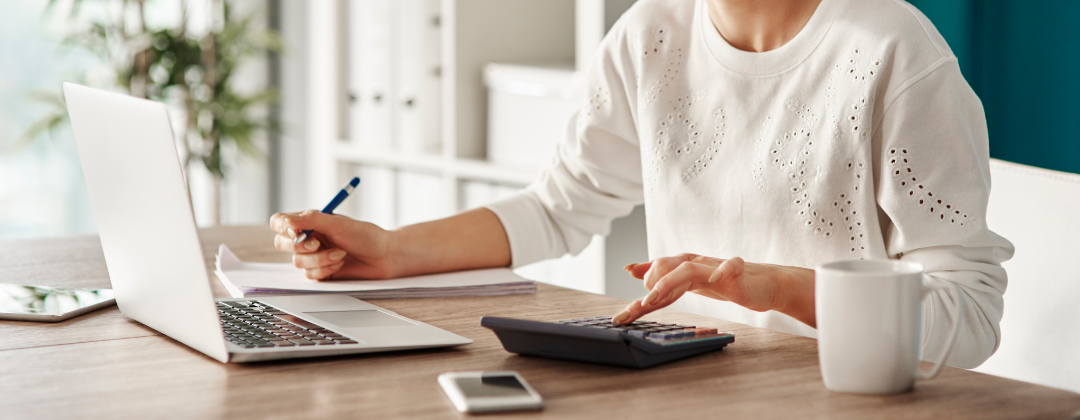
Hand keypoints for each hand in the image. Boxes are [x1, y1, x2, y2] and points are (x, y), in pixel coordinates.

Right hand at [269, 210, 393, 279]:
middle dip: (299, 246)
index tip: (295, 231)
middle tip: (317, 244)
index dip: (282, 227)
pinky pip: (309, 274)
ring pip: (297, 261)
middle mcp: (308, 238)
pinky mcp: (320, 272)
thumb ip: (312, 220)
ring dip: (319, 259)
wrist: (384, 256)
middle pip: (282, 243)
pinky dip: (325, 269)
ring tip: (340, 253)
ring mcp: (313, 256)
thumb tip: (286, 221)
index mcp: (310, 222)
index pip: (281, 222)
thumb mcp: (338, 223)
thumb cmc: (365, 235)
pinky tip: (340, 264)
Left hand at [611, 253, 815, 326]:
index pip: (656, 275)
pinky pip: (730, 266)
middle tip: (641, 307)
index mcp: (685, 266)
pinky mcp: (738, 272)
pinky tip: (715, 279)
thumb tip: (632, 269)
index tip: (622, 314)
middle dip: (650, 285)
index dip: (639, 294)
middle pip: (667, 266)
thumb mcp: (690, 282)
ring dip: (668, 281)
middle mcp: (697, 263)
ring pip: (689, 267)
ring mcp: (716, 267)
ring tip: (653, 297)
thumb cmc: (726, 283)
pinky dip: (722, 271)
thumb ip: (663, 277)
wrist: (763, 284)